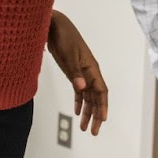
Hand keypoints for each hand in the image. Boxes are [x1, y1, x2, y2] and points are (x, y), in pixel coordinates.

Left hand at [47, 10, 108, 134]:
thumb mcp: (68, 55)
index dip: (103, 106)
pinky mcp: (73, 72)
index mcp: (92, 69)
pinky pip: (79, 91)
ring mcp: (81, 73)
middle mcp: (89, 73)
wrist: (54, 26)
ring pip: (88, 97)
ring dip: (87, 112)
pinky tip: (77, 112)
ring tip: (84, 128)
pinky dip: (79, 102)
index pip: (101, 91)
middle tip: (93, 131)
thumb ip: (75, 73)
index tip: (103, 120)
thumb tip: (82, 88)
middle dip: (96, 115)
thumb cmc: (64, 37)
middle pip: (96, 98)